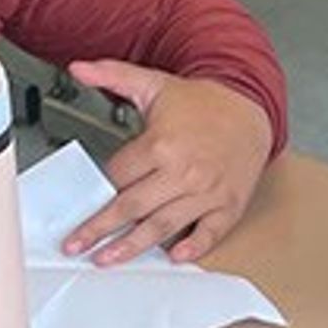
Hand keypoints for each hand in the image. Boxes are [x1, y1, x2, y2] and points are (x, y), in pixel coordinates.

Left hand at [59, 62, 271, 264]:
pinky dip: (193, 247)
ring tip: (108, 259)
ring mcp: (208, 191)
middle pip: (132, 207)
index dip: (100, 188)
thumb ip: (112, 75)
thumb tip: (78, 68)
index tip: (86, 200)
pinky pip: (210, 233)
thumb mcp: (154, 83)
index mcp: (162, 144)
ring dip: (133, 246)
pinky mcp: (229, 205)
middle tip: (77, 244)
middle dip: (100, 228)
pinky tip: (175, 257)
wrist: (250, 108)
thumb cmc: (202, 104)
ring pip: (162, 226)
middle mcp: (185, 171)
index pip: (119, 176)